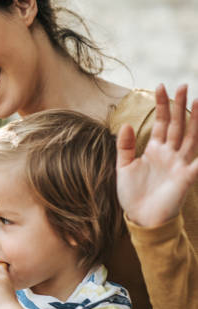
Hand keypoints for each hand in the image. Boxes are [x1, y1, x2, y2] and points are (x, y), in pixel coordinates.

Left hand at [116, 84, 197, 226]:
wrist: (140, 218)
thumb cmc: (132, 194)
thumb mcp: (124, 168)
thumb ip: (125, 147)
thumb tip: (125, 124)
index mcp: (154, 150)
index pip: (160, 123)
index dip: (161, 106)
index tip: (160, 86)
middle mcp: (169, 154)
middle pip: (177, 125)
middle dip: (179, 105)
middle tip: (182, 85)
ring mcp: (179, 164)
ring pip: (190, 137)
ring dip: (195, 120)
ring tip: (197, 100)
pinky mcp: (186, 178)